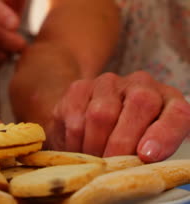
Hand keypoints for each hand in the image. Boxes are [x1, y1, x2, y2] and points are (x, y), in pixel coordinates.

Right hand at [47, 71, 189, 161]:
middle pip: (140, 104)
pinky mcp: (80, 87)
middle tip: (112, 170)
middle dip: (123, 145)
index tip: (147, 156)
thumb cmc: (131, 144)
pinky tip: (80, 149)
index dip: (164, 134)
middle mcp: (142, 84)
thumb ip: (151, 157)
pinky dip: (75, 140)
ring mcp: (109, 83)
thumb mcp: (150, 152)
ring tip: (95, 162)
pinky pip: (76, 114)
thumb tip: (141, 166)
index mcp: (169, 101)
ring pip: (103, 112)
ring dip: (96, 146)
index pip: (177, 112)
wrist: (99, 122)